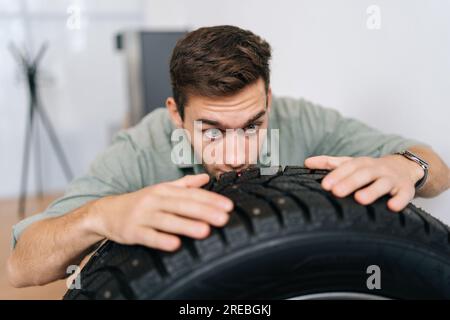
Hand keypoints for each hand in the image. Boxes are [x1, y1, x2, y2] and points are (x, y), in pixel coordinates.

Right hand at [88, 174, 232, 251]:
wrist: (107, 212)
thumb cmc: (141, 202)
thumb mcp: (161, 190)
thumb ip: (184, 185)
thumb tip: (206, 178)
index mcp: (164, 190)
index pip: (191, 194)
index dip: (211, 199)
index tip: (228, 206)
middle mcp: (154, 200)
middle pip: (182, 205)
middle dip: (204, 211)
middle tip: (223, 218)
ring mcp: (143, 216)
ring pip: (167, 220)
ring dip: (186, 225)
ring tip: (205, 231)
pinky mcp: (132, 232)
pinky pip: (148, 236)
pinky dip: (161, 240)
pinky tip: (175, 244)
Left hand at [304, 155, 424, 211]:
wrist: (404, 168)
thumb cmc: (370, 169)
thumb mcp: (351, 163)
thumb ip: (329, 163)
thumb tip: (306, 163)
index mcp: (362, 163)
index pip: (348, 166)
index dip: (337, 175)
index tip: (325, 185)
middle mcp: (377, 169)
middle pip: (364, 174)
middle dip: (350, 182)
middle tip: (336, 192)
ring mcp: (392, 179)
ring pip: (383, 183)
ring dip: (372, 191)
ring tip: (360, 199)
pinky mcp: (406, 189)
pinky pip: (404, 195)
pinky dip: (399, 200)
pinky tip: (392, 207)